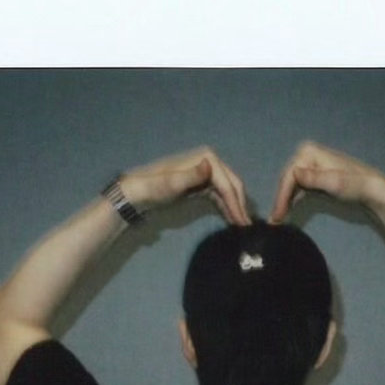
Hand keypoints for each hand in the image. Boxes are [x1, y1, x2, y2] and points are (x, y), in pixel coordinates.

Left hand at [120, 147, 250, 225]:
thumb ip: (192, 175)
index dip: (236, 203)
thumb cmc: (154, 188)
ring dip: (235, 207)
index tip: (242, 222)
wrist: (138, 192)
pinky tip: (231, 219)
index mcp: (207, 158)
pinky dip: (226, 206)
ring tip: (242, 226)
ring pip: (228, 191)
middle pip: (232, 185)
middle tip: (247, 226)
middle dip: (240, 205)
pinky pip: (219, 195)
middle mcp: (210, 162)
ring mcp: (206, 173)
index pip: (227, 183)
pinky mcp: (201, 184)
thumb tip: (210, 166)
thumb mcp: (172, 183)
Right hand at [270, 141, 384, 222]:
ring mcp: (309, 164)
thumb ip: (313, 178)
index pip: (289, 176)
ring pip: (290, 184)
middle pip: (287, 180)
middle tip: (274, 221)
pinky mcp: (314, 175)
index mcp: (308, 152)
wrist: (370, 189)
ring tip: (277, 219)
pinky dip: (291, 199)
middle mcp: (306, 154)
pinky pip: (297, 187)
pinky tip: (286, 211)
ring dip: (283, 201)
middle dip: (280, 200)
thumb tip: (294, 173)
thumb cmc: (354, 185)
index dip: (281, 196)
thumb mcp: (334, 182)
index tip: (277, 215)